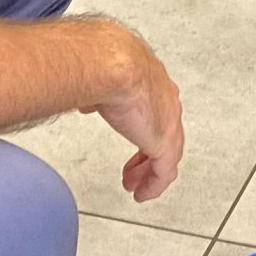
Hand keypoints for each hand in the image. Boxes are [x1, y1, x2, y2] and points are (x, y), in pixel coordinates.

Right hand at [83, 24, 184, 201]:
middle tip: (135, 169)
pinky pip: (164, 172)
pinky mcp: (166, 143)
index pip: (154, 110)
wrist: (112, 64)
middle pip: (163, 133)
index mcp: (152, 81)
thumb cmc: (102, 61)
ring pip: (166, 155)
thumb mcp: (98, 77)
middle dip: (147, 153)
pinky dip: (154, 185)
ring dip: (149, 172)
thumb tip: (86, 100)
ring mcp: (169, 123)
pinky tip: (143, 194)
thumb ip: (96, 92)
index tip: (132, 139)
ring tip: (136, 186)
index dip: (141, 127)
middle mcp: (166, 100)